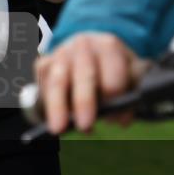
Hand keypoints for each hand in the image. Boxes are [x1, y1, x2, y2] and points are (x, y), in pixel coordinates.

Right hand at [33, 32, 150, 133]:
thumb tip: (120, 118)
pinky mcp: (43, 63)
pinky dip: (47, 104)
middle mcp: (82, 45)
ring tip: (58, 129)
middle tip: (85, 125)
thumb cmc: (112, 70)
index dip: (114, 97)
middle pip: (84, 75)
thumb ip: (131, 98)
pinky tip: (54, 118)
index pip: (113, 75)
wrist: (89, 54)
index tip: (115, 117)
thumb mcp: (130, 79)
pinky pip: (42, 86)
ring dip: (57, 106)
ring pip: (57, 82)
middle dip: (84, 101)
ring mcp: (60, 53)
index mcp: (108, 46)